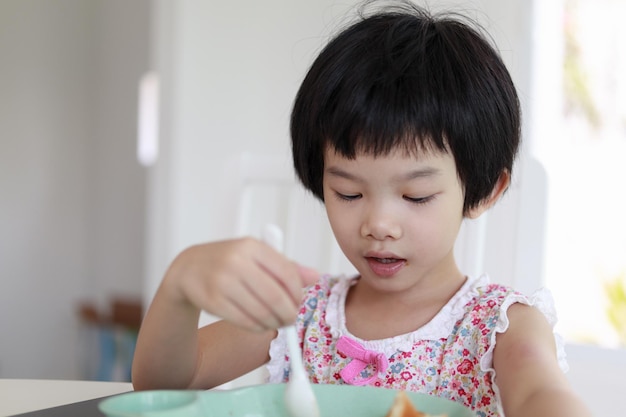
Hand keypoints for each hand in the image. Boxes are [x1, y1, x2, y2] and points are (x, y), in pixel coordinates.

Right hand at [163, 237, 318, 331]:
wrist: (188, 268)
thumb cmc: (228, 261)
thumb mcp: (255, 256)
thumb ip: (285, 266)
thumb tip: (315, 276)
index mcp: (251, 246)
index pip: (286, 271)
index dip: (297, 291)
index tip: (298, 301)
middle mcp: (236, 262)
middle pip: (274, 295)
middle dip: (288, 312)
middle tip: (291, 319)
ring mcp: (222, 281)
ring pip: (260, 311)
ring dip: (274, 322)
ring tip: (277, 323)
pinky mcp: (212, 301)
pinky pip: (244, 320)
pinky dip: (258, 327)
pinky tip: (261, 324)